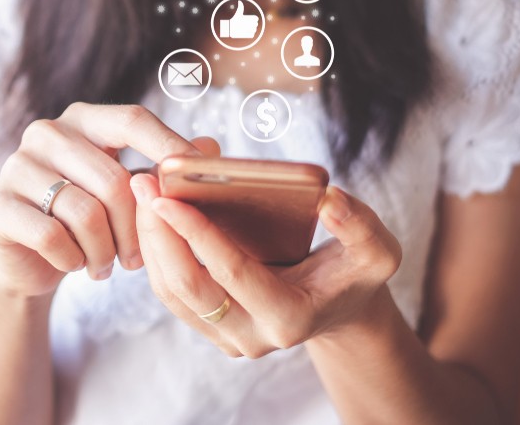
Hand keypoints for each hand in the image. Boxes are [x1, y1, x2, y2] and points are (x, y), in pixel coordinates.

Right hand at [0, 102, 203, 296]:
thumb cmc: (88, 218)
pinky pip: (50, 236)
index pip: (133, 120)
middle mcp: (46, 132)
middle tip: (138, 258)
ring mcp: (15, 165)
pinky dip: (72, 259)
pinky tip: (74, 264)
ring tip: (107, 266)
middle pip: (114, 179)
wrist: (29, 258)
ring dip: (104, 251)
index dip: (169, 147)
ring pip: (84, 212)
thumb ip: (164, 168)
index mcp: (84, 119)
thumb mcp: (129, 191)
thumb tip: (212, 149)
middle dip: (135, 229)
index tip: (195, 178)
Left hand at [130, 167, 401, 357]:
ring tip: (141, 189)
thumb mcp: (377, 250)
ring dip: (150, 239)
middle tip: (143, 183)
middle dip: (159, 234)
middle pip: (188, 286)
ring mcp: (228, 337)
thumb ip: (360, 227)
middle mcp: (253, 336)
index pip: (233, 273)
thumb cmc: (356, 271)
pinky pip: (171, 291)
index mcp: (290, 317)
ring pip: (171, 291)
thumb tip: (329, 200)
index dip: (197, 234)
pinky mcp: (212, 327)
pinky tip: (151, 212)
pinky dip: (156, 251)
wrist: (340, 304)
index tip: (168, 195)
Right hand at [219, 0, 259, 38]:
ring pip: (254, 29)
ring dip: (254, 29)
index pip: (255, 18)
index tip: (254, 19)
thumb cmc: (234, 20)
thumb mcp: (238, 14)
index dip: (255, 19)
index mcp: (249, 19)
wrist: (229, 28)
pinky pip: (252, 34)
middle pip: (255, 24)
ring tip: (252, 28)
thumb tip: (239, 1)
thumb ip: (240, 7)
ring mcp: (248, 30)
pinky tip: (251, 32)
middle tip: (252, 24)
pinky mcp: (247, 35)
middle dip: (254, 24)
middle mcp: (249, 25)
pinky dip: (252, 33)